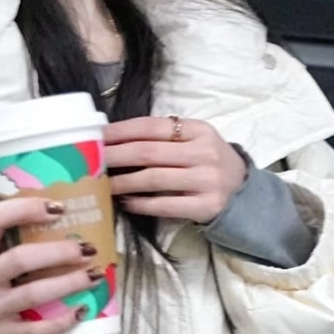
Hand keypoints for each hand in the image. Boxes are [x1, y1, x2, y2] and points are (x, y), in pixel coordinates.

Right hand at [0, 196, 103, 333]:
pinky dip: (62, 321)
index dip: (25, 210)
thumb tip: (42, 212)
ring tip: (94, 275)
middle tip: (86, 248)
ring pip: (34, 294)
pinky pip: (36, 329)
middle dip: (59, 251)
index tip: (57, 208)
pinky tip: (81, 310)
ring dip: (69, 283)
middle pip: (21, 259)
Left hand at [104, 116, 246, 222]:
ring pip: (153, 179)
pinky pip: (165, 204)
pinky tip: (125, 203)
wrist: (244, 193)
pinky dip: (141, 204)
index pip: (151, 126)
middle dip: (114, 156)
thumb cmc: (208, 164)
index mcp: (198, 130)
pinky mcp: (206, 206)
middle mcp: (204, 152)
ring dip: (122, 182)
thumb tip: (114, 140)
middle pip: (148, 152)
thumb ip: (164, 138)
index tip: (96, 137)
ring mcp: (206, 180)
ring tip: (102, 184)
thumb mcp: (194, 141)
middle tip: (89, 161)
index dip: (120, 131)